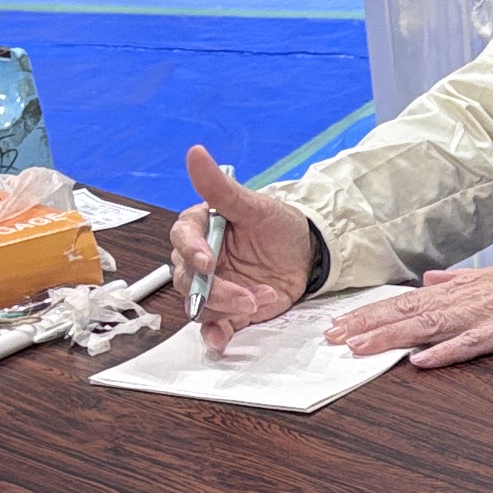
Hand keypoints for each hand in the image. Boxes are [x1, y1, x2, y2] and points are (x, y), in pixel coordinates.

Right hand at [170, 143, 318, 349]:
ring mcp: (213, 286)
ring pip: (200, 303)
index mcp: (201, 228)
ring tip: (259, 302)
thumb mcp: (255, 206)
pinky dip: (214, 334)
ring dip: (225, 308)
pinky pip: (213, 325)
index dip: (192, 250)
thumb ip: (221, 188)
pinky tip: (221, 339)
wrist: (309, 255)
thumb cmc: (280, 226)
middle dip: (214, 289)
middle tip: (245, 295)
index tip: (207, 260)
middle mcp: (201, 259)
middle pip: (187, 278)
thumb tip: (195, 152)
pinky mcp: (228, 310)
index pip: (183, 238)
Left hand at [325, 250, 492, 370]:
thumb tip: (431, 281)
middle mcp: (468, 299)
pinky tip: (422, 360)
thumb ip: (461, 281)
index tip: (342, 325)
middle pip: (409, 313)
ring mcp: (487, 315)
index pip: (407, 302)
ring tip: (362, 348)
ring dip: (394, 338)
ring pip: (431, 327)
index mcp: (464, 289)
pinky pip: (473, 344)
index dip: (372, 313)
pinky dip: (446, 352)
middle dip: (369, 325)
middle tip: (334, 338)